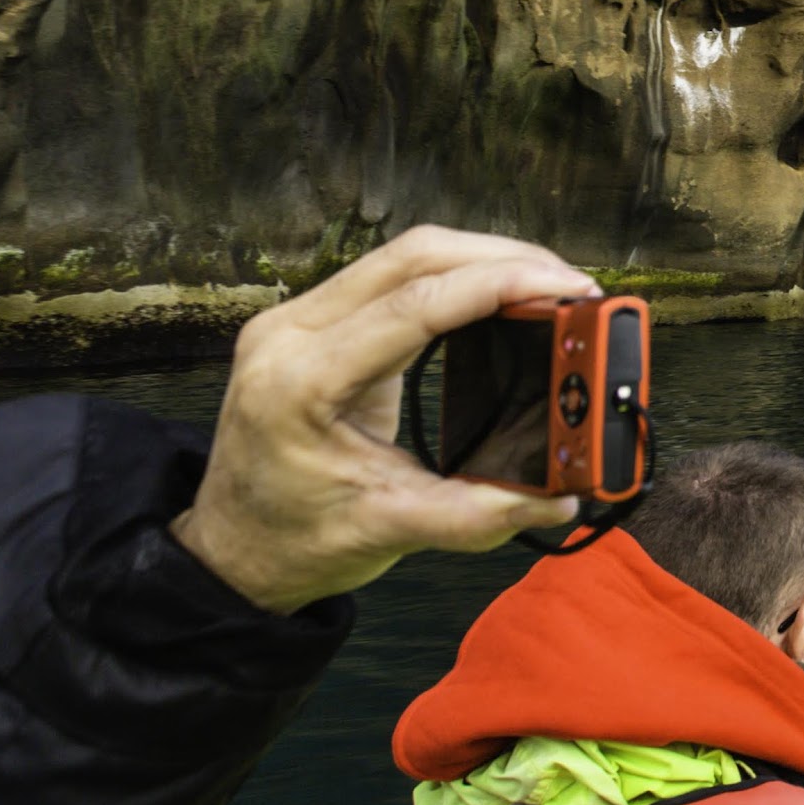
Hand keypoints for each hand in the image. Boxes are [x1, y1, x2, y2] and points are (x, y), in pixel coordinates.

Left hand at [171, 226, 598, 611]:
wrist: (231, 550)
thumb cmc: (293, 541)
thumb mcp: (390, 530)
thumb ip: (479, 514)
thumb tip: (560, 497)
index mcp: (300, 381)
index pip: (415, 304)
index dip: (502, 286)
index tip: (570, 291)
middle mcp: (290, 333)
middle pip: (413, 255)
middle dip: (503, 259)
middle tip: (572, 287)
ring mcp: (297, 320)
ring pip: (404, 254)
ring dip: (482, 261)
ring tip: (547, 289)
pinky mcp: (313, 323)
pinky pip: (392, 276)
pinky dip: (454, 277)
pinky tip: (496, 296)